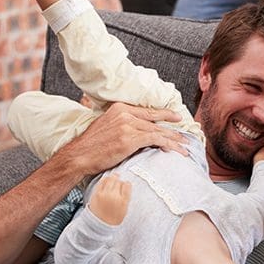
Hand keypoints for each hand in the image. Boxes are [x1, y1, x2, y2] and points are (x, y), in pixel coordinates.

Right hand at [57, 102, 187, 177]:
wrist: (79, 156)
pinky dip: (166, 144)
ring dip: (173, 140)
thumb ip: (121, 124)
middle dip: (172, 129)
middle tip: (184, 136)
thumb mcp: (106, 127)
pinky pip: (155, 140)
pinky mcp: (130, 138)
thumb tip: (135, 131)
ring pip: (157, 131)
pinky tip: (173, 150)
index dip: (163, 114)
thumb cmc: (91, 146)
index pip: (147, 111)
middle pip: (154, 121)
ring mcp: (128, 125)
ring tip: (183, 147)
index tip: (175, 117)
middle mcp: (125, 113)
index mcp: (119, 108)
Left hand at [88, 174, 130, 224]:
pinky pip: (102, 182)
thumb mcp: (124, 210)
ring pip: (110, 179)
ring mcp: (104, 194)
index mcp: (123, 201)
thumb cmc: (112, 219)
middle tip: (118, 183)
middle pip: (119, 181)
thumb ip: (126, 197)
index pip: (127, 185)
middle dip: (119, 181)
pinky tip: (106, 182)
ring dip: (112, 178)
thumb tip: (126, 186)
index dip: (126, 184)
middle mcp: (114, 196)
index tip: (125, 185)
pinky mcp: (97, 193)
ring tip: (112, 180)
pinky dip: (104, 180)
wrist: (99, 224)